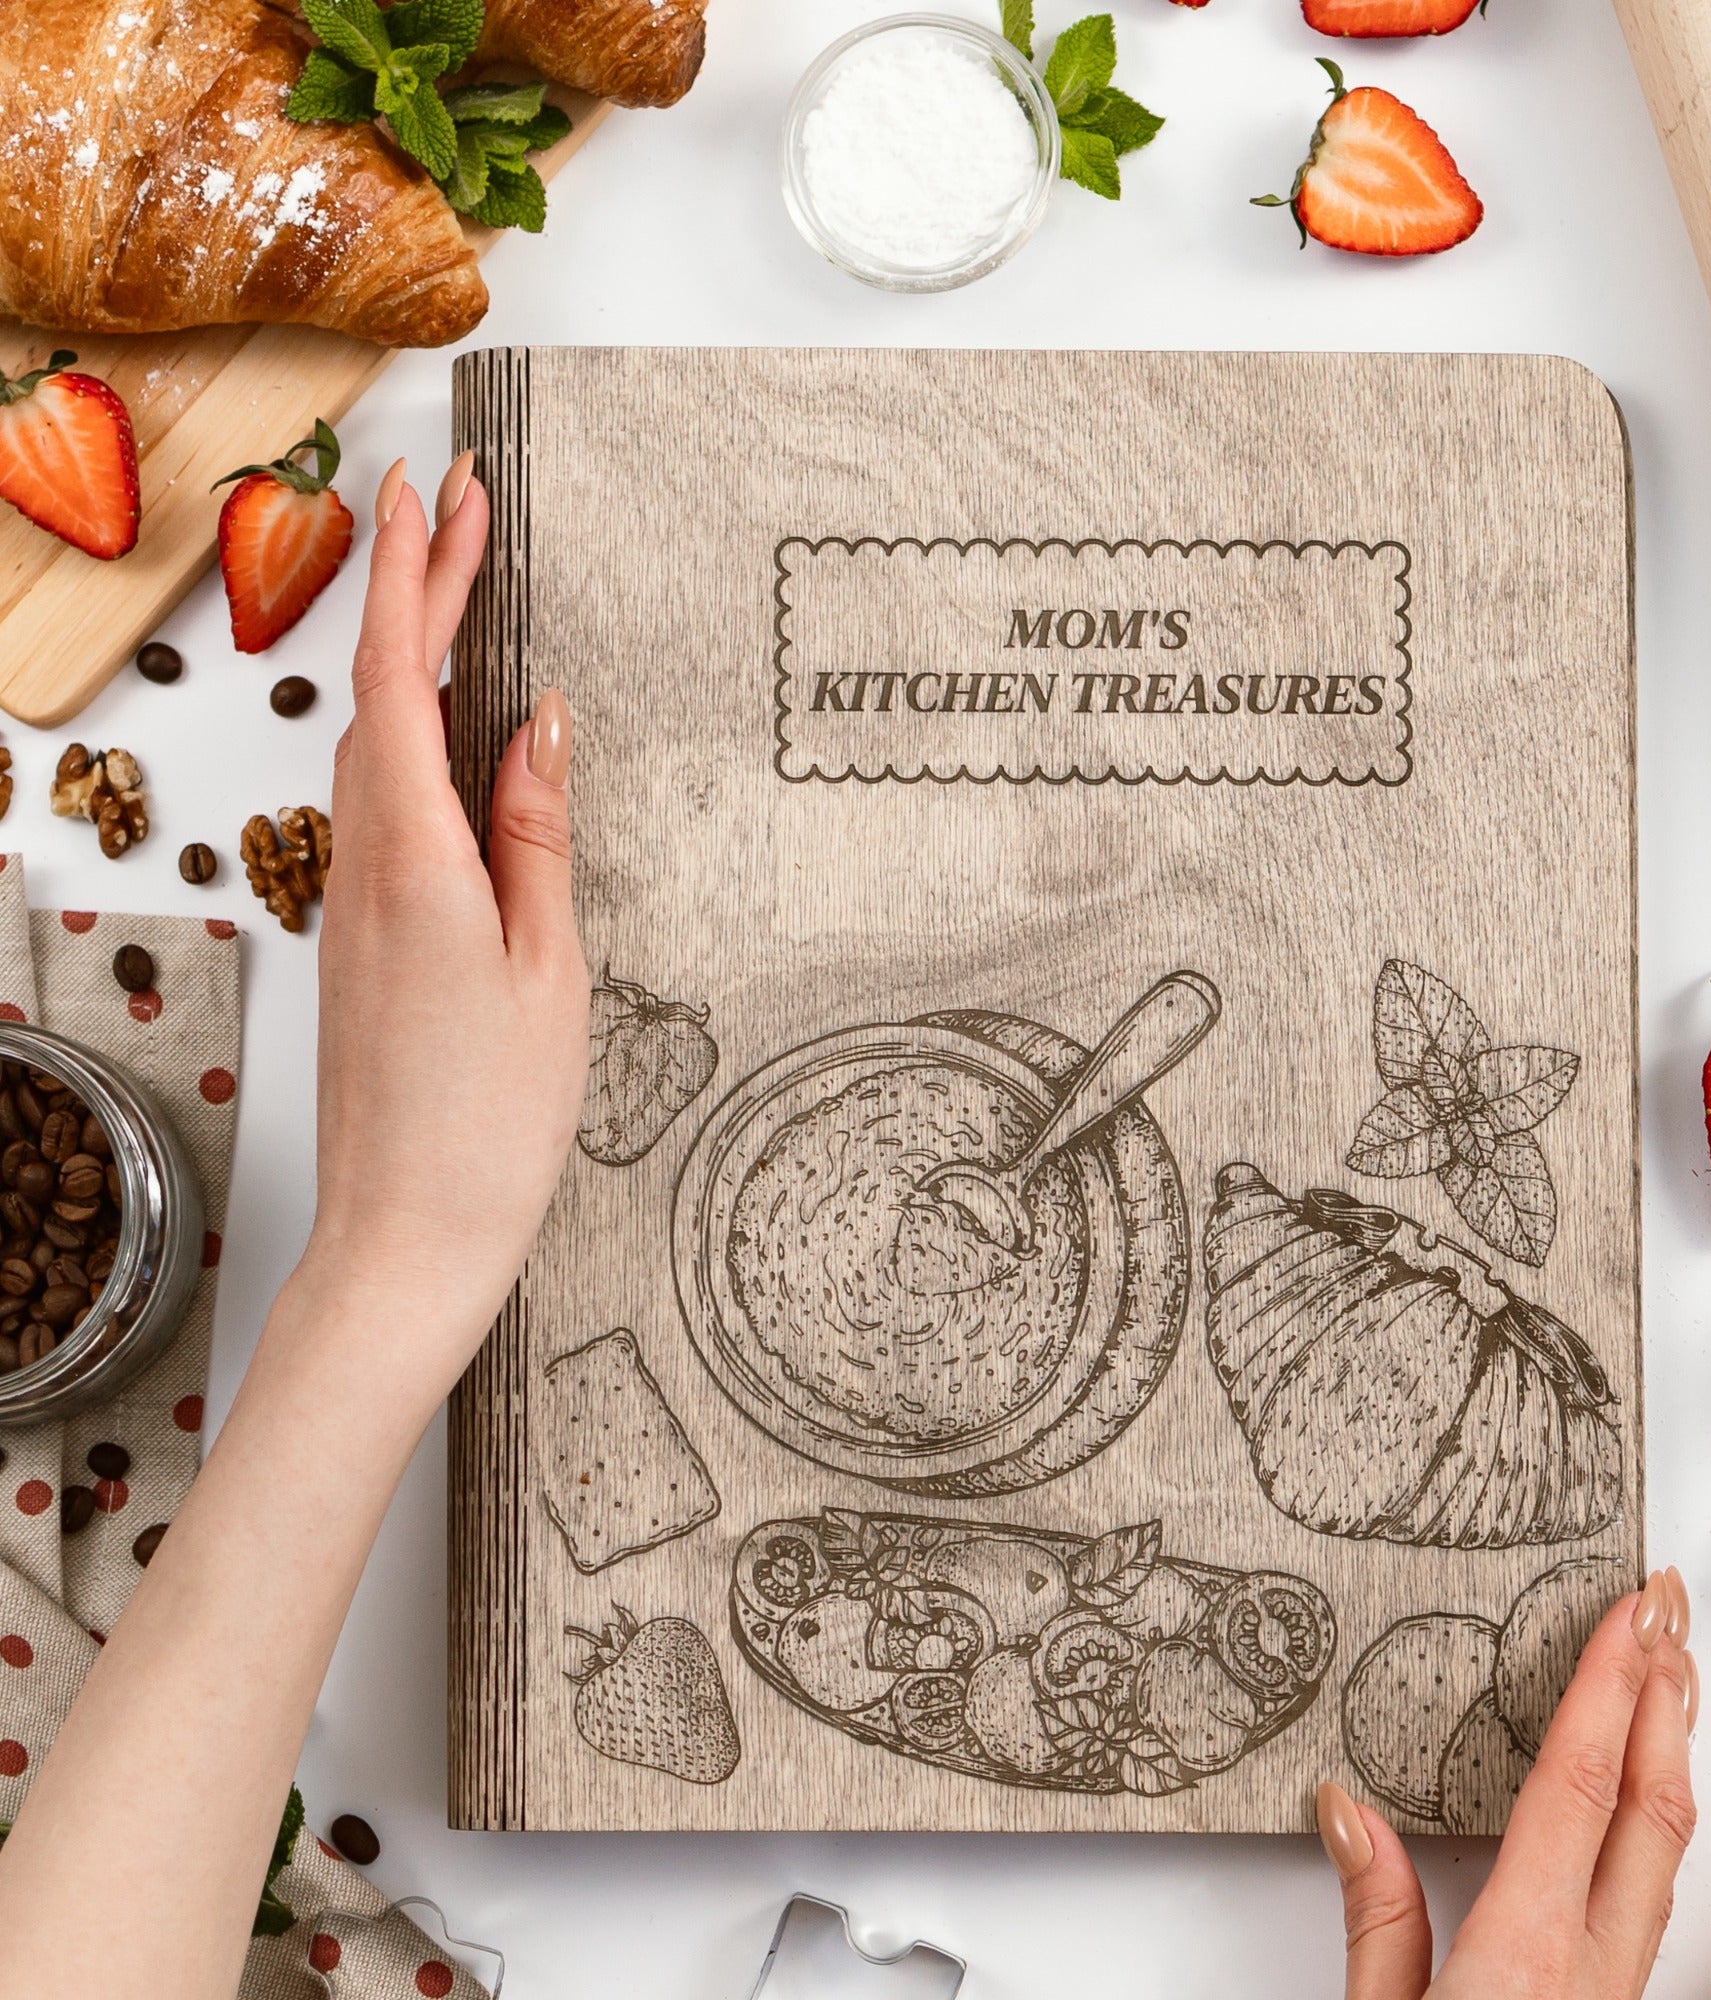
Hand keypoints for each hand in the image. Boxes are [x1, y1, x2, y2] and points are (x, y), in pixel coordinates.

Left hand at [293, 455, 589, 1404]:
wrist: (408, 1233)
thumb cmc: (489, 1120)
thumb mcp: (546, 966)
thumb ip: (539, 834)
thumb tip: (541, 726)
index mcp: (414, 859)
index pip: (400, 679)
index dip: (415, 574)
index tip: (435, 491)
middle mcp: (363, 866)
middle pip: (380, 696)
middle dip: (418, 591)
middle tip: (463, 511)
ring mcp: (352, 902)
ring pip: (375, 747)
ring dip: (414, 660)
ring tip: (465, 594)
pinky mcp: (361, 937)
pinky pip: (385, 805)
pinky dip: (415, 739)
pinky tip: (460, 735)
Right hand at [1320, 1568, 1696, 1999]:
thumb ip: (1377, 1921)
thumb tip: (1349, 1813)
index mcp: (1527, 1954)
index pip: (1580, 1787)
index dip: (1607, 1685)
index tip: (1627, 1611)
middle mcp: (1596, 1967)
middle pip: (1653, 1805)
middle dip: (1665, 1693)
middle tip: (1669, 1608)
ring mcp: (1619, 1988)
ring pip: (1669, 1847)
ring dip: (1673, 1748)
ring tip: (1671, 1672)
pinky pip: (1657, 1886)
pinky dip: (1661, 1812)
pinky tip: (1647, 1789)